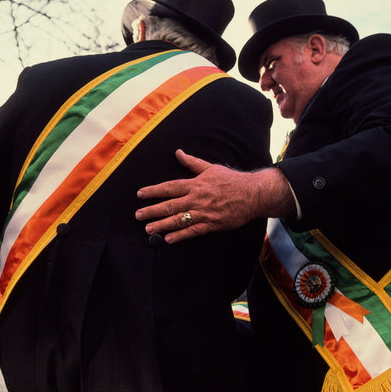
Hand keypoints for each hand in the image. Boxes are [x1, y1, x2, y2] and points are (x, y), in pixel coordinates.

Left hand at [135, 150, 292, 242]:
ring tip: (148, 229)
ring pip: (179, 219)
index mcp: (195, 184)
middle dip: (152, 210)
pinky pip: (193, 231)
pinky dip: (180, 235)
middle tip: (138, 215)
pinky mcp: (212, 224)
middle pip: (170, 205)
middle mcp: (196, 198)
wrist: (252, 194)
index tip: (140, 194)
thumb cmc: (231, 180)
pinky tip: (168, 239)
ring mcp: (204, 212)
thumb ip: (192, 163)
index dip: (153, 191)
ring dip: (162, 225)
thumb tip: (178, 152)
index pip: (169, 187)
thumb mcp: (210, 168)